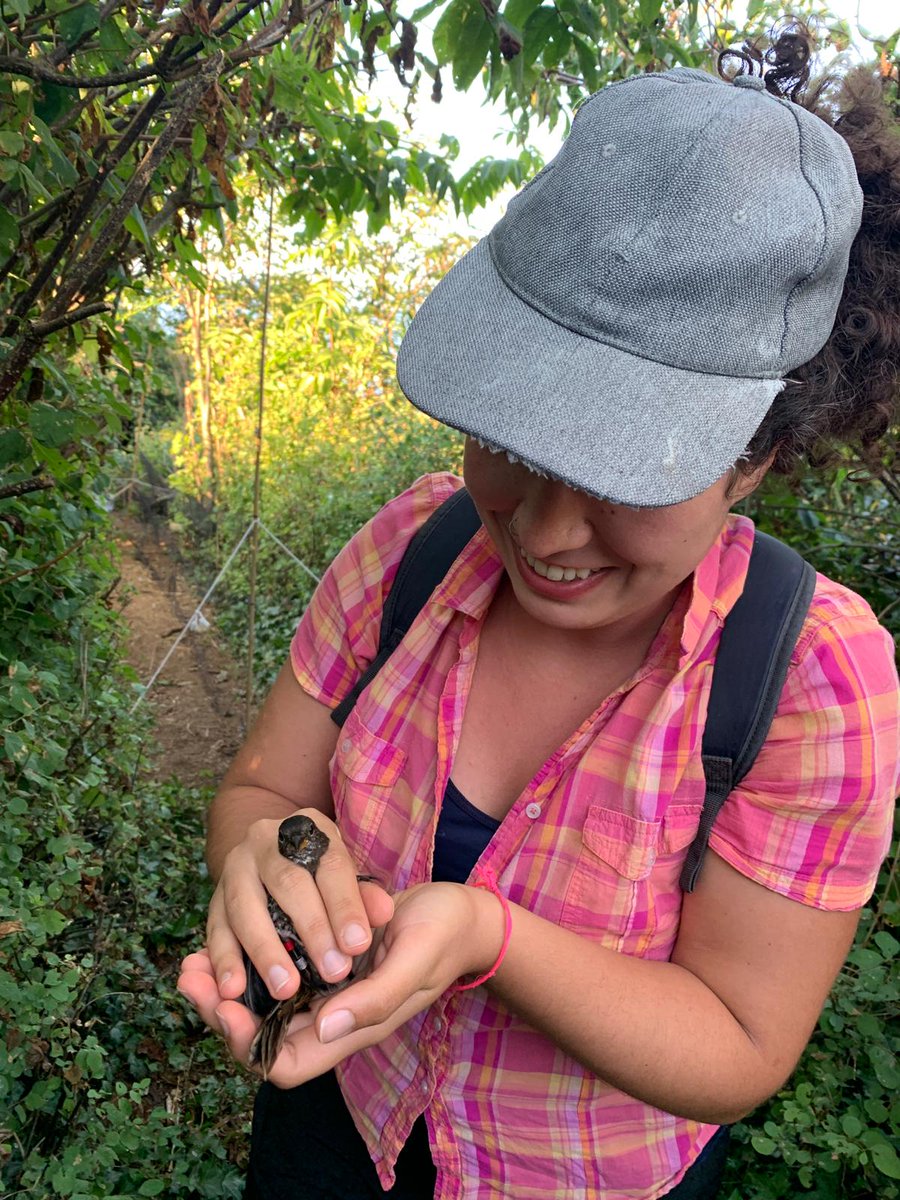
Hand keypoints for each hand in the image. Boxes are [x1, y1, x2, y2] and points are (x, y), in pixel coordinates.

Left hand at [177, 881, 505, 1088]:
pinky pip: (271, 975)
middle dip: (219, 1014)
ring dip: (223, 990)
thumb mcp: (413, 961)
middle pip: (260, 1040)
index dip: (248, 1045)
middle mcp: (330, 1017)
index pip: (284, 1065)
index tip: (227, 1004)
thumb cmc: (441, 936)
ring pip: (259, 1008)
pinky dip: (242, 964)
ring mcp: (324, 991)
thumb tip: (322, 1028)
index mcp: (351, 1028)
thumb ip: (374, 999)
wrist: (459, 913)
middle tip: (189, 976)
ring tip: (191, 963)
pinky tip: (221, 941)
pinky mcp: (321, 962)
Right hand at [194, 808, 394, 1008]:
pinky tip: (234, 989)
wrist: (272, 856)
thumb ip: (363, 896)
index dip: (345, 905)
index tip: (358, 945)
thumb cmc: (319, 872)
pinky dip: (224, 960)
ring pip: (246, 907)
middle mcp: (266, 840)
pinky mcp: (214, 896)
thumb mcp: (344, 875)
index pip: (330, 864)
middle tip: (333, 972)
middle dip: (312, 930)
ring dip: (265, 951)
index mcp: (308, 827)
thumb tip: (384, 912)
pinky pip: (216, 929)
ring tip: (285, 989)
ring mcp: (235, 866)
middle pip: (288, 883)